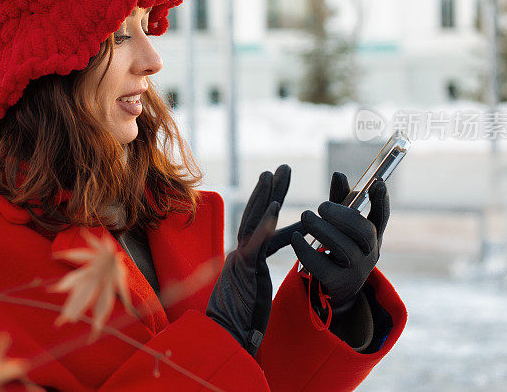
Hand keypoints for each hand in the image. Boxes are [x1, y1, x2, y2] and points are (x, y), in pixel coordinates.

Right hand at [206, 164, 290, 355]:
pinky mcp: (245, 269)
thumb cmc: (238, 322)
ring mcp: (241, 259)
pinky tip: (277, 206)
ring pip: (254, 221)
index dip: (271, 208)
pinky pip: (258, 242)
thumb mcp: (250, 294)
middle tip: (282, 169)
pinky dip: (267, 223)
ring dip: (267, 195)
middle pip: (256, 215)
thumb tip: (254, 277)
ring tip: (276, 174)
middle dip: (270, 190)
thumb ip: (253, 278)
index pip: (261, 228)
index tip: (279, 190)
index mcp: (243, 259)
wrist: (224, 338)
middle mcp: (239, 254)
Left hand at [289, 172, 389, 311]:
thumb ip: (340, 200)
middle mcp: (370, 252)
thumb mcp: (341, 224)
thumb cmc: (338, 245)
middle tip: (321, 205)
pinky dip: (306, 250)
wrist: (336, 287)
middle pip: (364, 232)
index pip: (382, 217)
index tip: (377, 182)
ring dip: (322, 229)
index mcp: (374, 235)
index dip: (382, 200)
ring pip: (344, 248)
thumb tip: (339, 174)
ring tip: (305, 215)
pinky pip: (322, 266)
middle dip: (343, 216)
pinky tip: (295, 237)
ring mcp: (356, 270)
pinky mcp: (337, 283)